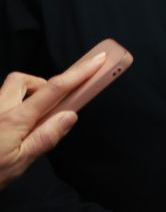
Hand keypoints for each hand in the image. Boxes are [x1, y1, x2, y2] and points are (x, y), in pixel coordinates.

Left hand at [0, 52, 105, 188]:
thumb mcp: (21, 163)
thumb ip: (46, 137)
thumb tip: (70, 114)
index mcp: (15, 119)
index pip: (53, 89)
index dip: (78, 73)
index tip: (97, 60)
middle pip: (23, 80)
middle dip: (41, 84)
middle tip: (51, 105)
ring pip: (9, 90)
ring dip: (26, 97)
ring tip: (30, 122)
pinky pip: (2, 104)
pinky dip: (13, 109)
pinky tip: (10, 132)